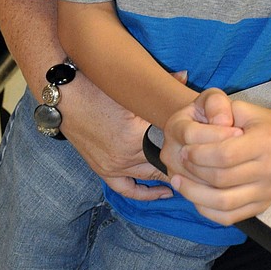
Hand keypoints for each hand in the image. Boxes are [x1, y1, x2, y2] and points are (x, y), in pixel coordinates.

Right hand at [60, 67, 190, 200]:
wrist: (64, 97)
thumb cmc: (96, 88)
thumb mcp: (129, 89)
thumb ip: (161, 83)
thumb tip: (187, 76)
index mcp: (136, 135)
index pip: (173, 148)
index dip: (191, 148)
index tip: (206, 145)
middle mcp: (125, 155)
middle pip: (164, 165)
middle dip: (184, 163)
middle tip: (202, 160)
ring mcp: (113, 166)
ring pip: (150, 177)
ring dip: (169, 176)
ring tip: (189, 172)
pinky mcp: (103, 170)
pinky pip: (127, 189)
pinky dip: (145, 193)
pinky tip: (163, 192)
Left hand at [167, 98, 270, 224]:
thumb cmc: (256, 122)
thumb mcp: (240, 107)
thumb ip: (218, 111)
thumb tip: (199, 132)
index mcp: (266, 142)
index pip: (225, 154)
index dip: (199, 154)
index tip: (185, 149)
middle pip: (222, 179)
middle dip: (194, 171)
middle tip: (180, 162)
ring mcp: (268, 191)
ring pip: (223, 203)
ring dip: (194, 194)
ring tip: (178, 182)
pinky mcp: (263, 206)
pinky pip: (229, 217)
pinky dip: (206, 209)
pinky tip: (193, 196)